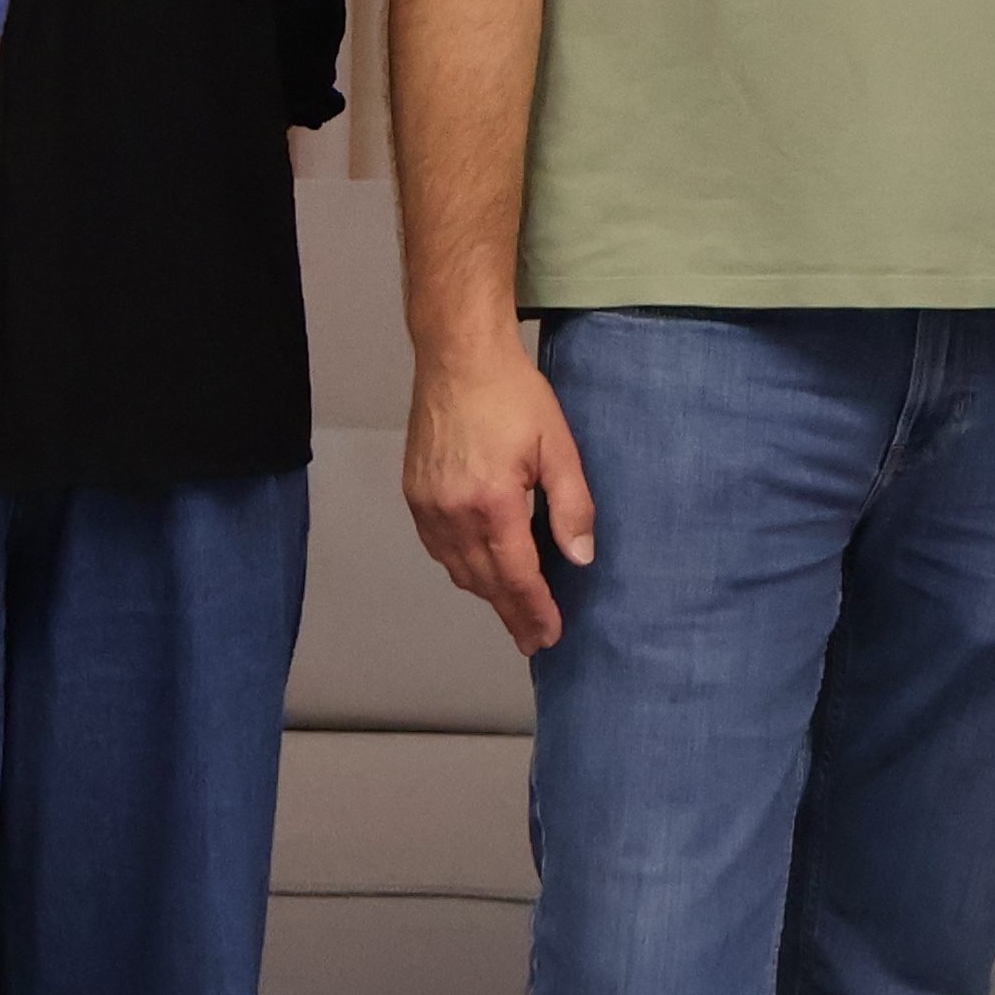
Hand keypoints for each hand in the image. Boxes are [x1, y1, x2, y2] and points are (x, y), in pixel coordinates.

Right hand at [405, 342, 598, 653]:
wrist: (459, 356)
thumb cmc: (510, 392)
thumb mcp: (559, 446)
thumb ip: (572, 506)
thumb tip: (580, 557)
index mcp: (492, 503)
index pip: (517, 577)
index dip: (534, 611)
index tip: (548, 635)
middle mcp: (452, 512)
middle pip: (485, 582)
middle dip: (512, 613)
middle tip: (534, 637)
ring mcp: (428, 505)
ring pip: (458, 569)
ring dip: (486, 593)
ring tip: (512, 609)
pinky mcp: (414, 494)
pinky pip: (438, 548)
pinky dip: (461, 566)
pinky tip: (480, 570)